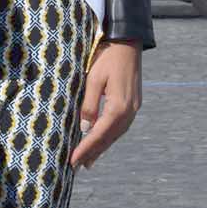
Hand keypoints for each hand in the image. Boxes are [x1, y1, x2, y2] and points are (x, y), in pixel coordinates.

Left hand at [70, 38, 141, 169]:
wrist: (128, 41)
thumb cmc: (108, 56)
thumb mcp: (94, 78)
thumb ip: (89, 104)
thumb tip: (85, 128)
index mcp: (119, 107)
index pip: (98, 134)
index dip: (85, 149)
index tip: (73, 161)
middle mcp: (129, 112)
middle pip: (109, 138)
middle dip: (93, 152)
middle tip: (78, 166)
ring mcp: (133, 109)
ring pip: (116, 134)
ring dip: (102, 146)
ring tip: (89, 159)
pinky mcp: (133, 103)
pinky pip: (120, 126)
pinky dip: (109, 135)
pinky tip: (102, 139)